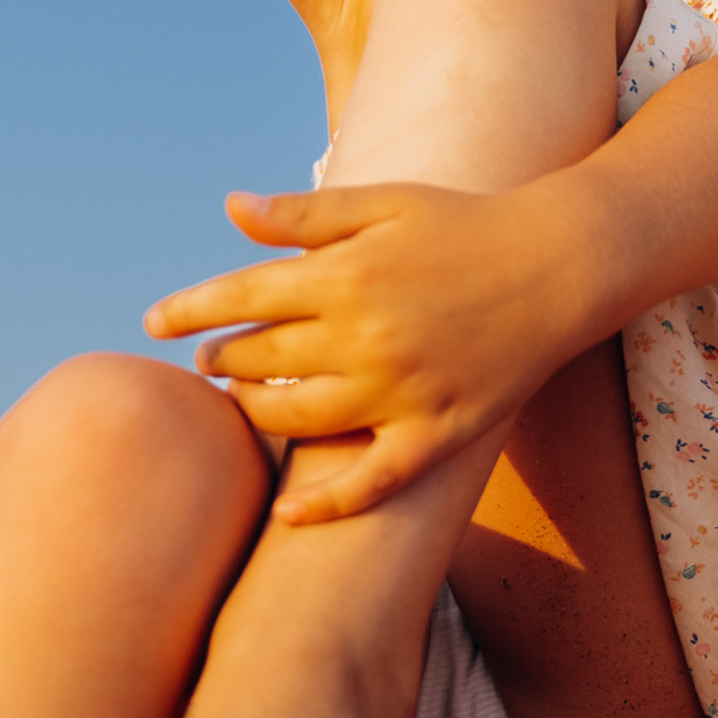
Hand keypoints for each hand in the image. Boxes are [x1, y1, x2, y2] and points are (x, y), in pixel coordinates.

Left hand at [146, 183, 585, 522]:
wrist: (562, 264)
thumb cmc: (467, 225)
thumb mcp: (386, 203)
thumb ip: (306, 213)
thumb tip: (230, 209)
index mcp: (345, 275)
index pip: (238, 297)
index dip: (187, 310)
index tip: (155, 323)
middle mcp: (364, 338)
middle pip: (259, 360)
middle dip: (222, 359)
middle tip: (212, 360)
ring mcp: (400, 391)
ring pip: (296, 420)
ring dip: (255, 412)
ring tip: (245, 401)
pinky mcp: (436, 432)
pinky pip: (371, 483)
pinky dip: (326, 505)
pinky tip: (289, 514)